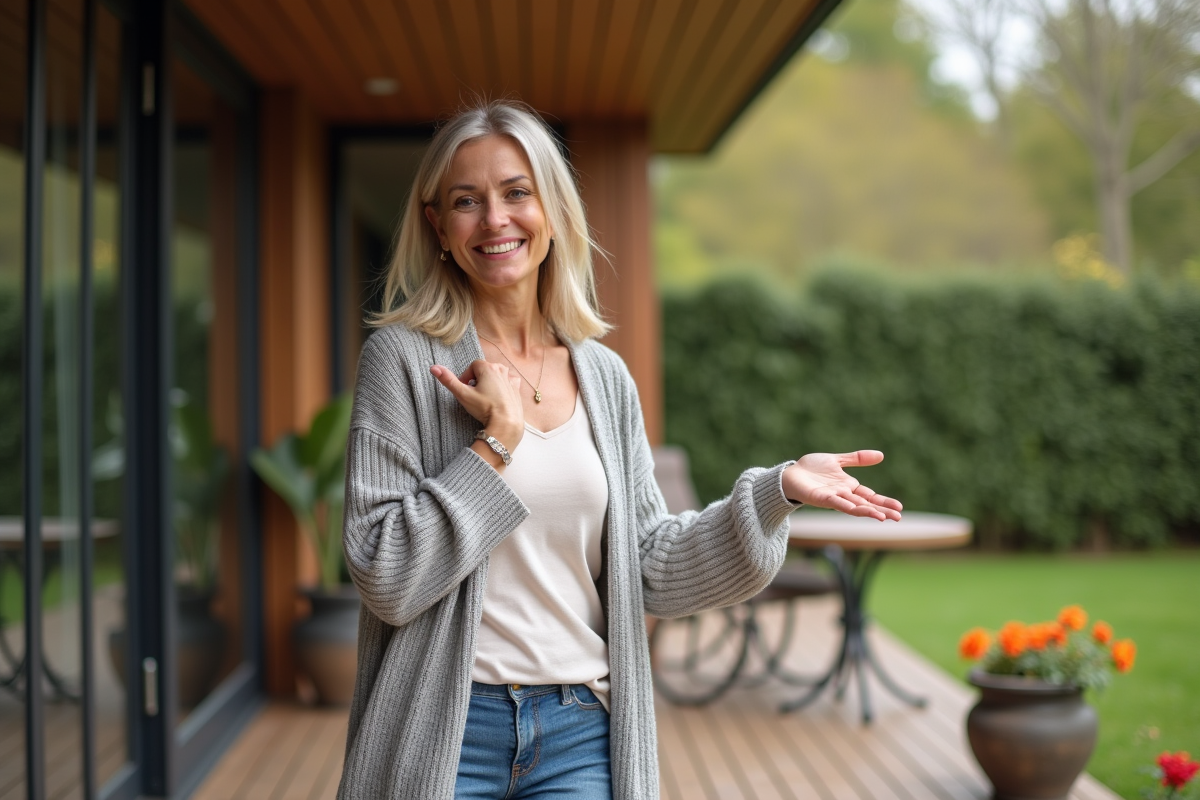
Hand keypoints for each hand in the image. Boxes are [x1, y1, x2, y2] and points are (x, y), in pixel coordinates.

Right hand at [430, 359, 524, 450]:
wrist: (506, 423)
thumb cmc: (485, 408)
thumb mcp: (463, 394)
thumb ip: (448, 380)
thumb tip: (433, 367)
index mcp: (488, 368)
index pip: (473, 366)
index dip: (466, 376)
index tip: (465, 389)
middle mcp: (501, 369)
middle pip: (484, 369)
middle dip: (477, 379)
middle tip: (474, 395)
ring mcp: (511, 378)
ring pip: (496, 374)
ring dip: (489, 382)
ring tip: (485, 396)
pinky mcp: (517, 388)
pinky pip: (508, 381)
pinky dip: (503, 385)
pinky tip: (498, 395)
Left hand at [782, 450, 902, 520]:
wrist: (790, 474)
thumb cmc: (811, 469)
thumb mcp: (837, 460)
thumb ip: (857, 459)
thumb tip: (881, 455)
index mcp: (848, 486)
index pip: (870, 496)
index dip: (884, 501)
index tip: (899, 507)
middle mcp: (844, 494)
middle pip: (866, 504)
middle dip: (882, 510)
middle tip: (899, 518)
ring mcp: (834, 498)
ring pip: (855, 506)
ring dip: (869, 512)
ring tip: (884, 517)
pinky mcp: (822, 498)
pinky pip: (839, 503)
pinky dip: (850, 507)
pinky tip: (861, 510)